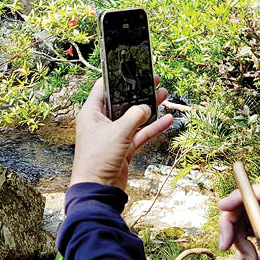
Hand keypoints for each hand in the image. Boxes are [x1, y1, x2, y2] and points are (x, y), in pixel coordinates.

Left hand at [70, 76, 172, 190]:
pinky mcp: (123, 148)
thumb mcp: (118, 132)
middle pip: (122, 101)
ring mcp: (113, 135)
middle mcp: (101, 122)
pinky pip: (140, 133)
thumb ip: (135, 116)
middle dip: (139, 92)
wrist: (98, 190)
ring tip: (164, 94)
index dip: (118, 77)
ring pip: (134, 117)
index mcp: (92, 113)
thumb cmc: (99, 159)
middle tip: (154, 80)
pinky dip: (153, 127)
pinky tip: (168, 119)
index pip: (103, 88)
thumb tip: (146, 108)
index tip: (133, 69)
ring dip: (149, 108)